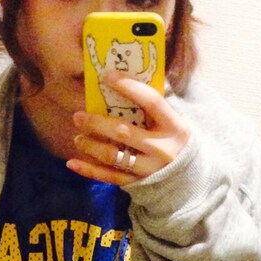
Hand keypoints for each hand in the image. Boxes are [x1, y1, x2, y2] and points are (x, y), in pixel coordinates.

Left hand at [68, 73, 190, 186]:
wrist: (188, 179)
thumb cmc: (173, 140)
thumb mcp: (172, 122)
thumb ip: (153, 106)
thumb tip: (123, 79)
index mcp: (174, 126)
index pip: (151, 102)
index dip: (129, 87)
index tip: (107, 76)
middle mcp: (162, 149)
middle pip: (124, 132)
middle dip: (98, 123)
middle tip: (79, 116)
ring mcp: (149, 169)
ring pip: (114, 156)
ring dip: (91, 145)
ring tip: (78, 138)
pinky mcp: (138, 183)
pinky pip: (110, 177)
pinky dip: (89, 171)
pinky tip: (72, 163)